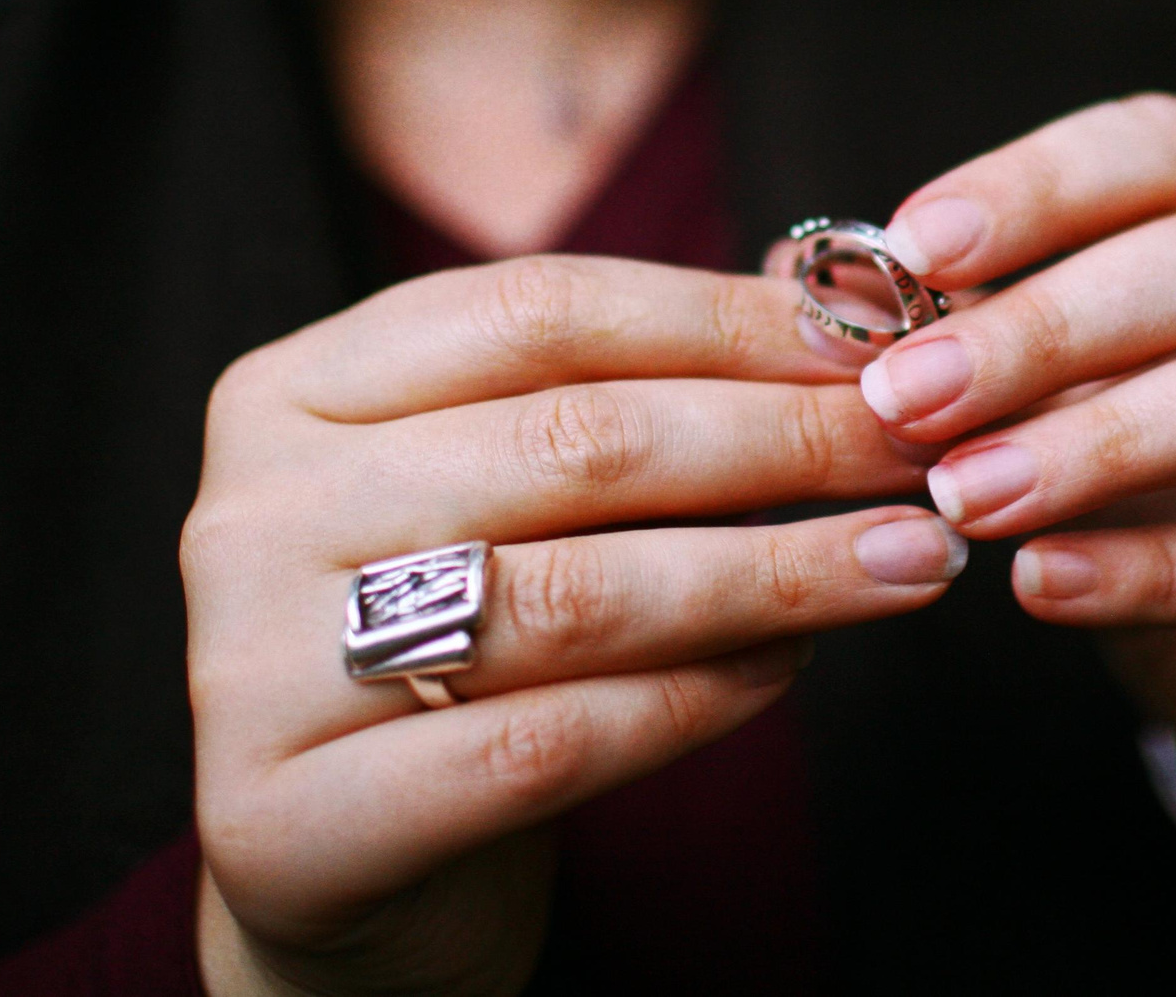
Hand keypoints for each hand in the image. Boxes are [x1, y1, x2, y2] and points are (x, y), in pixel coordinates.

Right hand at [183, 256, 953, 995]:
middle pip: (570, 440)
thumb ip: (645, 390)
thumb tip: (859, 299)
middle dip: (781, 440)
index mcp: (293, 390)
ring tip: (910, 560)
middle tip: (928, 450)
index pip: (538, 309)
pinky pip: (545, 743)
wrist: (351, 877)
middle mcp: (247, 513)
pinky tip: (795, 667)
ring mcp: (250, 668)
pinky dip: (696, 701)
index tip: (883, 342)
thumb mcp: (524, 495)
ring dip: (775, 571)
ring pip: (573, 594)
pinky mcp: (289, 821)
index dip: (727, 320)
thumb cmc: (469, 648)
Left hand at [849, 96, 1175, 881]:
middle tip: (904, 397)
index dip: (1044, 184)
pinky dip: (1169, 568)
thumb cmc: (1172, 470)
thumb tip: (802, 274)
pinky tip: (1045, 587)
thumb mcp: (1079, 380)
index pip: (1172, 144)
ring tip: (966, 497)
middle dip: (1051, 324)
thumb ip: (981, 322)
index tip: (911, 243)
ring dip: (1109, 440)